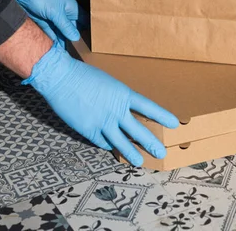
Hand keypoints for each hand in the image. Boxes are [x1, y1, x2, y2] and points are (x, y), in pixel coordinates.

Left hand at [0, 0, 82, 47]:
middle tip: (77, 52)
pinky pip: (50, 32)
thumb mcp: (56, 13)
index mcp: (71, 8)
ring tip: (66, 53)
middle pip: (72, 28)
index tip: (90, 43)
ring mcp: (53, 17)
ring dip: (62, 40)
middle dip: (74, 38)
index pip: (84, 21)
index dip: (87, 30)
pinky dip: (52, 38)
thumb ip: (66, 26)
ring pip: (61, 32)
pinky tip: (56, 47)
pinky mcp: (43, 21)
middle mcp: (64, 13)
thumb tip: (76, 38)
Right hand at [24, 43, 178, 165]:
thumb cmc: (84, 75)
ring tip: (139, 162)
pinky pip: (101, 141)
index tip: (174, 124)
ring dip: (131, 153)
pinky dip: (106, 145)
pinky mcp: (88, 130)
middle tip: (161, 153)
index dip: (162, 116)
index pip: (148, 107)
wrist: (61, 78)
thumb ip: (117, 97)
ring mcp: (102, 122)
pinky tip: (110, 148)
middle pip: (138, 131)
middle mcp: (116, 110)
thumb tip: (123, 108)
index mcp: (123, 94)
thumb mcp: (108, 83)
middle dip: (150, 143)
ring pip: (121, 142)